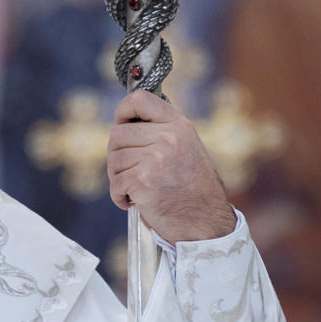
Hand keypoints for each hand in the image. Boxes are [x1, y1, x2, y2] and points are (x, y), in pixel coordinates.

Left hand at [107, 90, 237, 242]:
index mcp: (178, 125)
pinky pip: (115, 183)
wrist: (206, 222)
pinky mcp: (144, 181)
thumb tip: (126, 122)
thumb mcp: (187, 147)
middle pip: (117, 134)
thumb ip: (162, 131)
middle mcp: (168, 137)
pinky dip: (119, 195)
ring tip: (135, 188)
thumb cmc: (194, 188)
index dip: (122, 110)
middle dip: (117, 155)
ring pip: (114, 159)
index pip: (139, 99)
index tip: (121, 123)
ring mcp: (155, 159)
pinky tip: (133, 201)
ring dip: (118, 177)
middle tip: (129, 171)